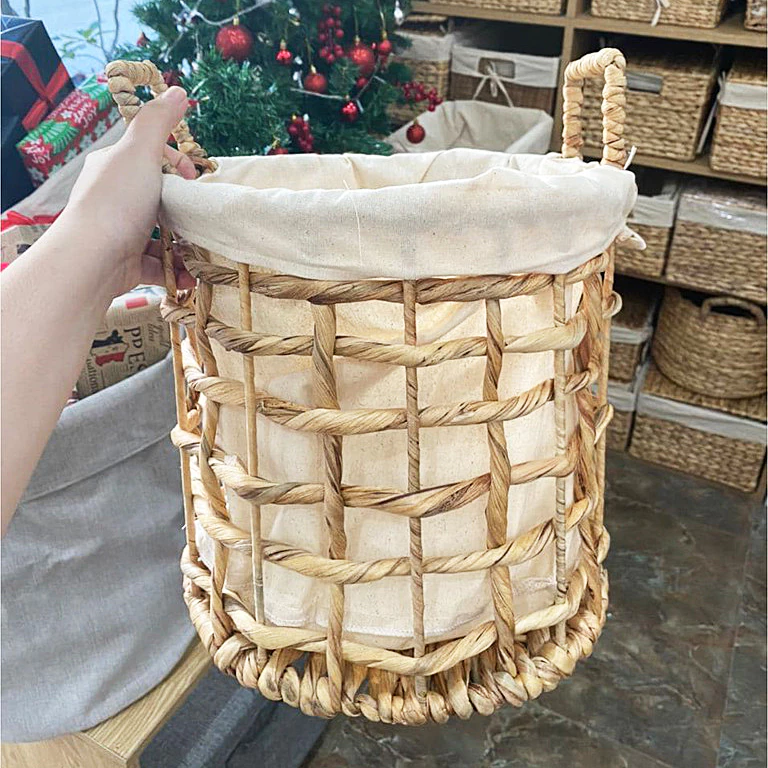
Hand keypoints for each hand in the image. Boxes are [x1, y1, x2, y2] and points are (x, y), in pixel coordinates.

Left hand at [61, 85, 196, 297]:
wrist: (93, 258)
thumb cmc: (117, 200)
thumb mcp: (140, 151)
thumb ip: (159, 121)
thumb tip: (179, 91)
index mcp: (115, 167)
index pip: (151, 157)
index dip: (177, 163)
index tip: (192, 178)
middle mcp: (116, 198)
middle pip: (160, 196)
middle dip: (186, 206)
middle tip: (201, 214)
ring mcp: (122, 232)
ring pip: (162, 234)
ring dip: (186, 243)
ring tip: (202, 249)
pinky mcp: (128, 263)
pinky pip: (159, 264)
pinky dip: (177, 270)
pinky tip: (190, 274)